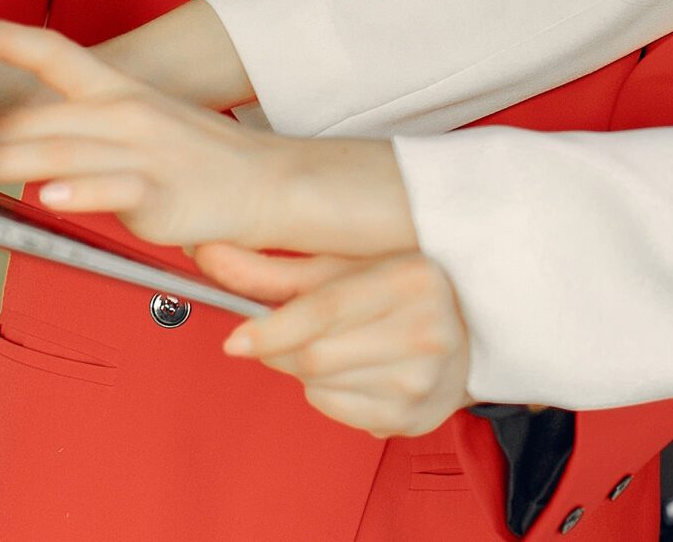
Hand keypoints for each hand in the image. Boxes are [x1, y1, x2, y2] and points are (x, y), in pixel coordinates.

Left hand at [0, 19, 290, 247]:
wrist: (267, 181)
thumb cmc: (193, 158)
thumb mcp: (137, 124)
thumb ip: (80, 130)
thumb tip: (15, 146)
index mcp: (116, 90)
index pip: (54, 51)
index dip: (7, 37)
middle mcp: (124, 113)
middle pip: (35, 118)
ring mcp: (141, 151)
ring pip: (57, 153)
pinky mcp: (159, 193)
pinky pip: (112, 189)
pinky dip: (78, 192)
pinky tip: (47, 197)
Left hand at [204, 245, 474, 437]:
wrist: (466, 335)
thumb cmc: (397, 293)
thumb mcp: (344, 266)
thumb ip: (275, 268)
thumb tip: (206, 254)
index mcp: (413, 278)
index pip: (325, 310)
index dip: (272, 328)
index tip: (236, 340)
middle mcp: (427, 329)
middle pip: (315, 356)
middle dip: (281, 349)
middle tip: (279, 334)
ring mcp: (424, 379)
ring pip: (319, 386)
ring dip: (304, 370)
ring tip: (334, 345)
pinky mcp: (413, 417)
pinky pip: (336, 410)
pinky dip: (325, 393)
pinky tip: (352, 370)